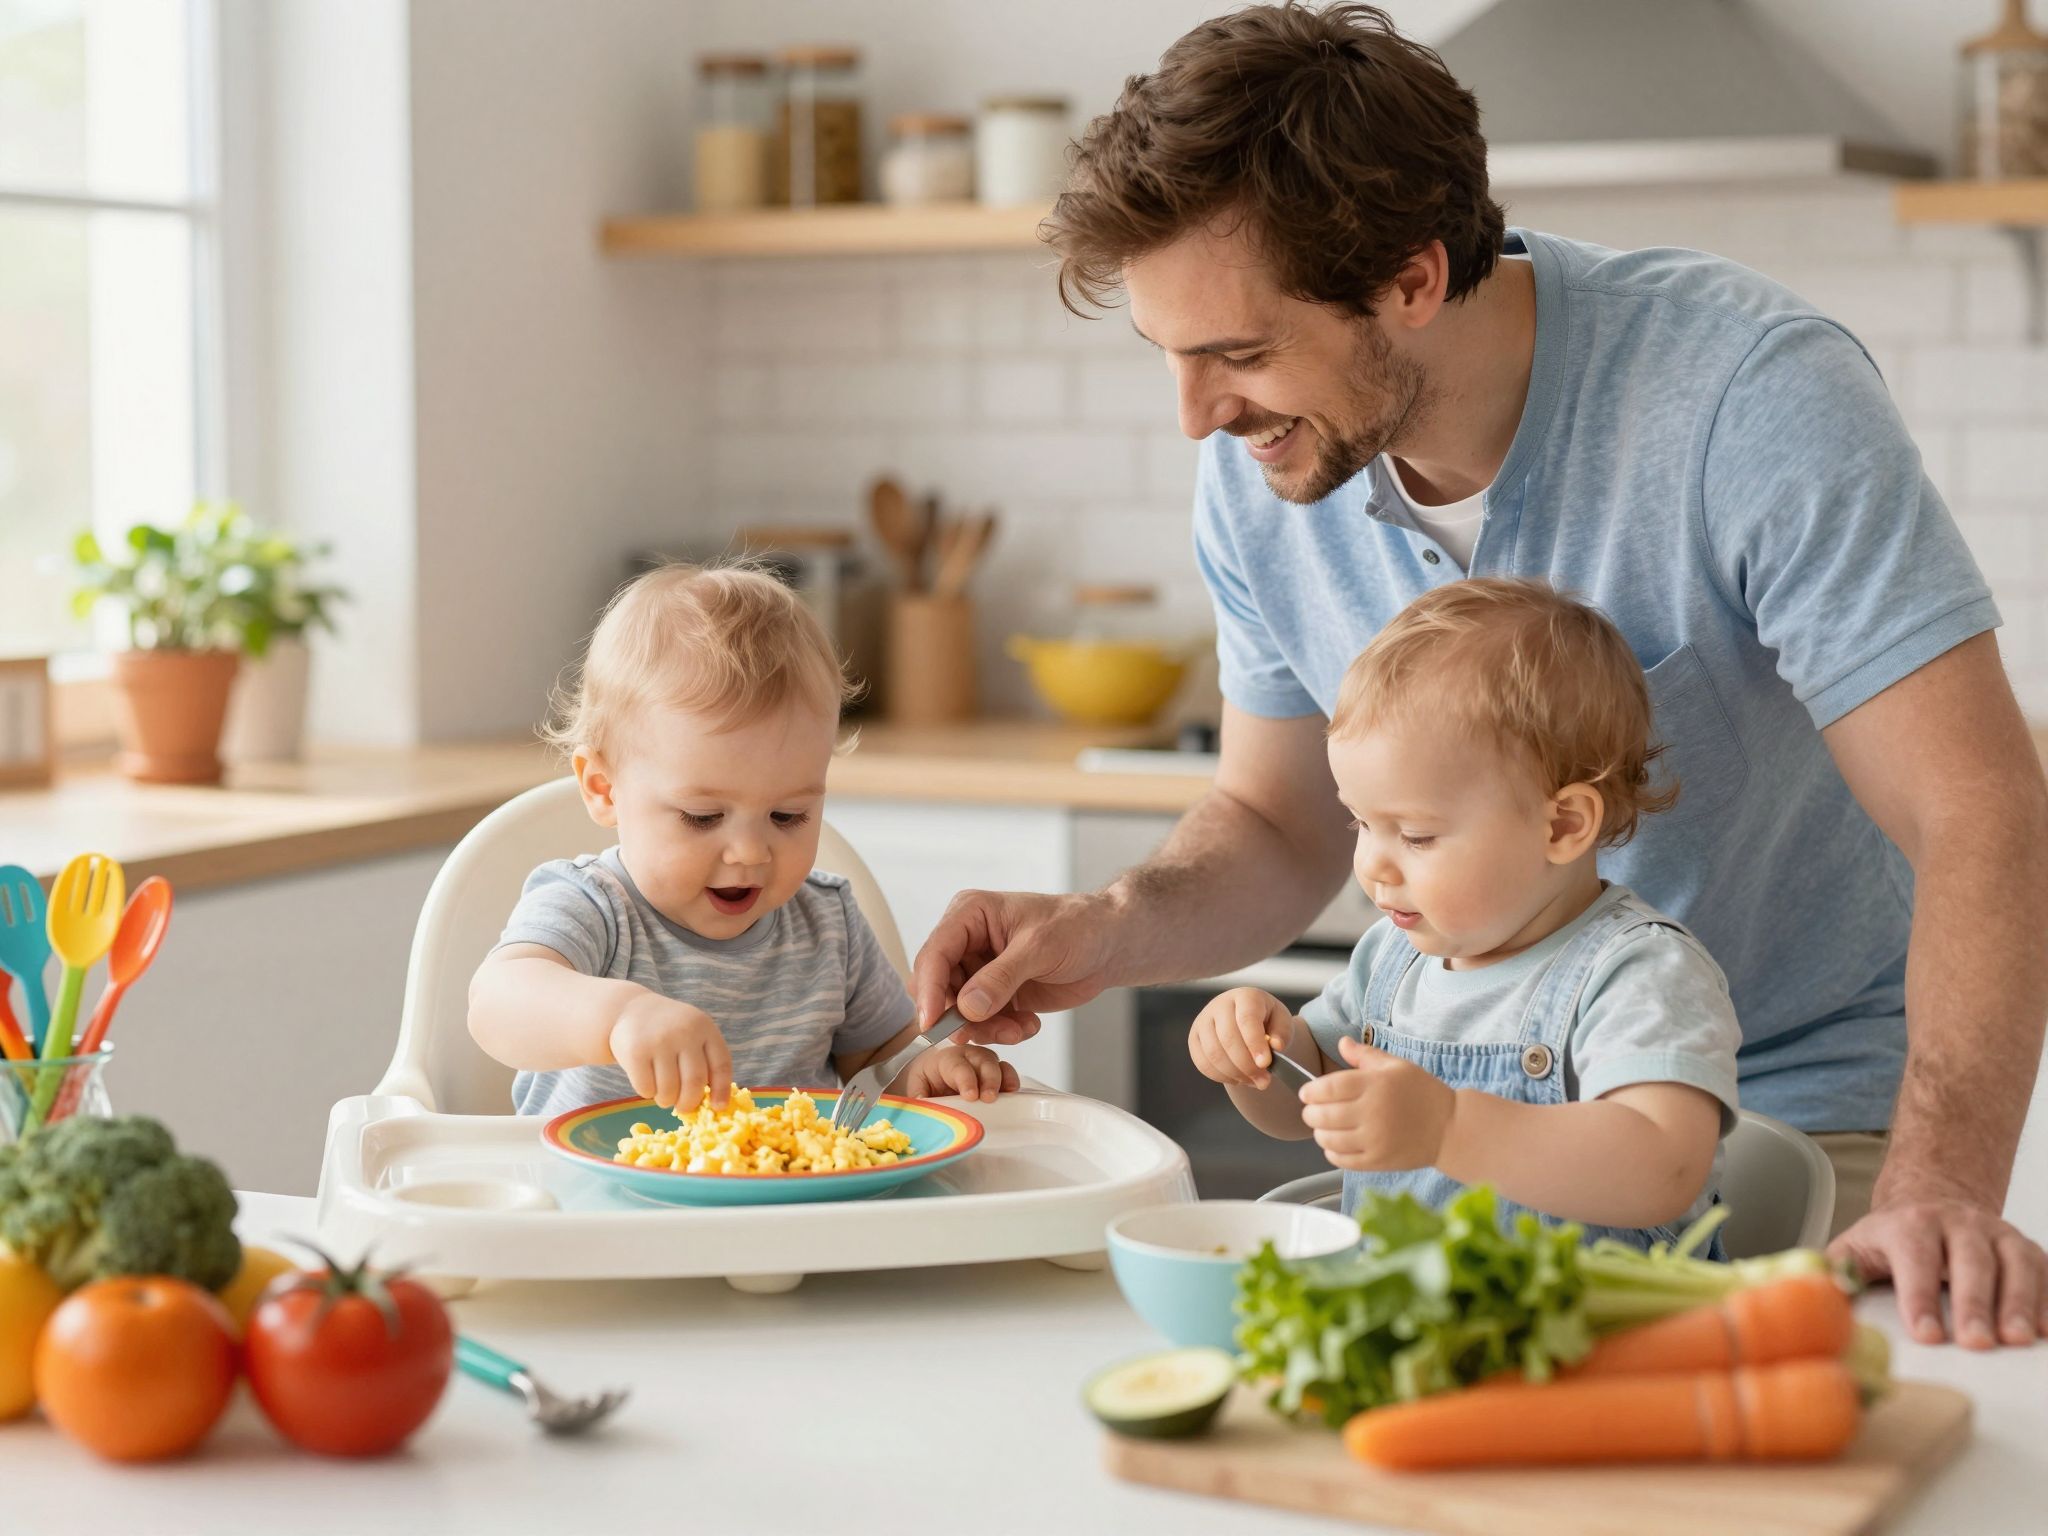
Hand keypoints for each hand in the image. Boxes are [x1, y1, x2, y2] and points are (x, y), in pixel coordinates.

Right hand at [608, 991, 732, 1110]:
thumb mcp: (692, 1033)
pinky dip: (647, 1093)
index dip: (721, 1090)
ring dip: (666, 1100)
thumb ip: (704, 1061)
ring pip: (669, 1090)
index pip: (721, 1064)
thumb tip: (715, 1104)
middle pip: (695, 1082)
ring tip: (663, 1094)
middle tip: (683, 1107)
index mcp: (705, 1027)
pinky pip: (646, 1088)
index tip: (717, 1107)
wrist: (630, 1009)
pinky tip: (646, 1081)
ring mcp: (659, 1041)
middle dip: (689, 1102)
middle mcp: (684, 1032)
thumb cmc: (668, 1031)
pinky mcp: (636, 1051)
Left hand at [899, 1044, 1019, 1103]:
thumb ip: (919, 1095)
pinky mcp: (997, 1075)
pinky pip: (1008, 1074)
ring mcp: (985, 1064)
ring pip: (999, 1065)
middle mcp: (969, 1057)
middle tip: (988, 1098)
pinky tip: (1013, 1092)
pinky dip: (1012, 1082)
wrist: (936, 1077)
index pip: (958, 1066)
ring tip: (1007, 1094)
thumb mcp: (918, 1086)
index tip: (970, 1096)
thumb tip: (921, 1106)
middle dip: (988, 1080)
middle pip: (983, 1062)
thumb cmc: (928, 1081)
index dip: (966, 1080)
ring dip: (1004, 1080)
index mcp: (947, 1059)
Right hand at [912, 889, 1121, 1045]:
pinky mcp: (994, 994)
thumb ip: (1001, 977)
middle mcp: (967, 942)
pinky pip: (980, 1023)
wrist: (1108, 944)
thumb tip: (966, 1007)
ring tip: (1018, 1029)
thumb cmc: (1078, 926)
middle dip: (960, 1016)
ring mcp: (979, 970)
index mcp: (969, 915)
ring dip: (985, 1028)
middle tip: (990, 1030)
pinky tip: (1028, 1024)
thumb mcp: (1040, 947)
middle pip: (938, 988)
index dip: (929, 990)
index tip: (933, 1023)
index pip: (934, 954)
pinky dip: (1000, 1030)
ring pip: (958, 1012)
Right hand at [1189, 988, 1296, 1088]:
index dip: (1255, 1043)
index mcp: (1246, 996)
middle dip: (1247, 1065)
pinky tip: (1237, 1079)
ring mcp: (1203, 1020)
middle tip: (1263, 1081)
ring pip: (1214, 1053)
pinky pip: (1202, 1062)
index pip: (1247, 1019)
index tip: (1265, 1064)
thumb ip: (1282, 1033)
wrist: (1246, 1021)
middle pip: (1228, 1038)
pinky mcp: (1194, 1037)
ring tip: (1252, 1081)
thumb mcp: (1282, 1022)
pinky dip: (1220, 1076)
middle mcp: (1220, 1005)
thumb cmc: (1267, 1021)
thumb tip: (1276, 1045)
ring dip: (1234, 1073)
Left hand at [1297, 1035, 1456, 1171]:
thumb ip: (1365, 1055)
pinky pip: (1342, 1160)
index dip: (1311, 1090)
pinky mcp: (1378, 1161)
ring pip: (1328, 1139)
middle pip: (1322, 1115)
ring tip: (1324, 1127)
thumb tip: (1341, 1042)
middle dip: (1310, 1112)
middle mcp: (1371, 1113)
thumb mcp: (1397, 1065)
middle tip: (1312, 1110)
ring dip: (1319, 1133)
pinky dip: (1332, 1152)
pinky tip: (1336, 1144)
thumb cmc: (1423, 1092)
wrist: (1451, 1127)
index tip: (1306, 1092)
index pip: (1327, 1088)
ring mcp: (1374, 1140)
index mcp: (1374, 1085)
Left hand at [1829, 1185, 2047, 1348]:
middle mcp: (1957, 1222)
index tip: (1925, 1335)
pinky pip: (2043, 1270)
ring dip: (2020, 1302)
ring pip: (2014, 1262)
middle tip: (1977, 1342)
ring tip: (2019, 1339)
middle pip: (1970, 1260)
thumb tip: (1812, 1295)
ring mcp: (1995, 1233)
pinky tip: (2046, 1329)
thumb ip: (1836, 1272)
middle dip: (1975, 1303)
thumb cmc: (1892, 1238)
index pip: (1915, 1258)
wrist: (1932, 1200)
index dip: (1919, 1297)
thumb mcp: (1855, 1247)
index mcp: (1909, 1223)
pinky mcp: (2024, 1248)